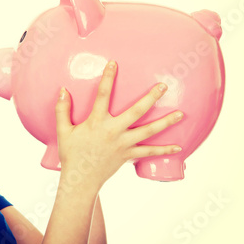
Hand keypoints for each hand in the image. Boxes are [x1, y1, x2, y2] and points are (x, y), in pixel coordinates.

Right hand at [55, 60, 182, 186]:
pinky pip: (149, 152)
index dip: (108, 78)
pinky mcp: (128, 155)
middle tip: (163, 86)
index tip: (114, 63)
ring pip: (148, 131)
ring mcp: (123, 144)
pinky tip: (178, 148)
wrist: (80, 179)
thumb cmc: (71, 154)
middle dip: (151, 97)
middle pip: (136, 111)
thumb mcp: (63, 131)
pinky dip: (163, 150)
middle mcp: (113, 131)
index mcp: (96, 122)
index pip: (103, 95)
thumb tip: (63, 90)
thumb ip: (62, 109)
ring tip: (181, 114)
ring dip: (166, 122)